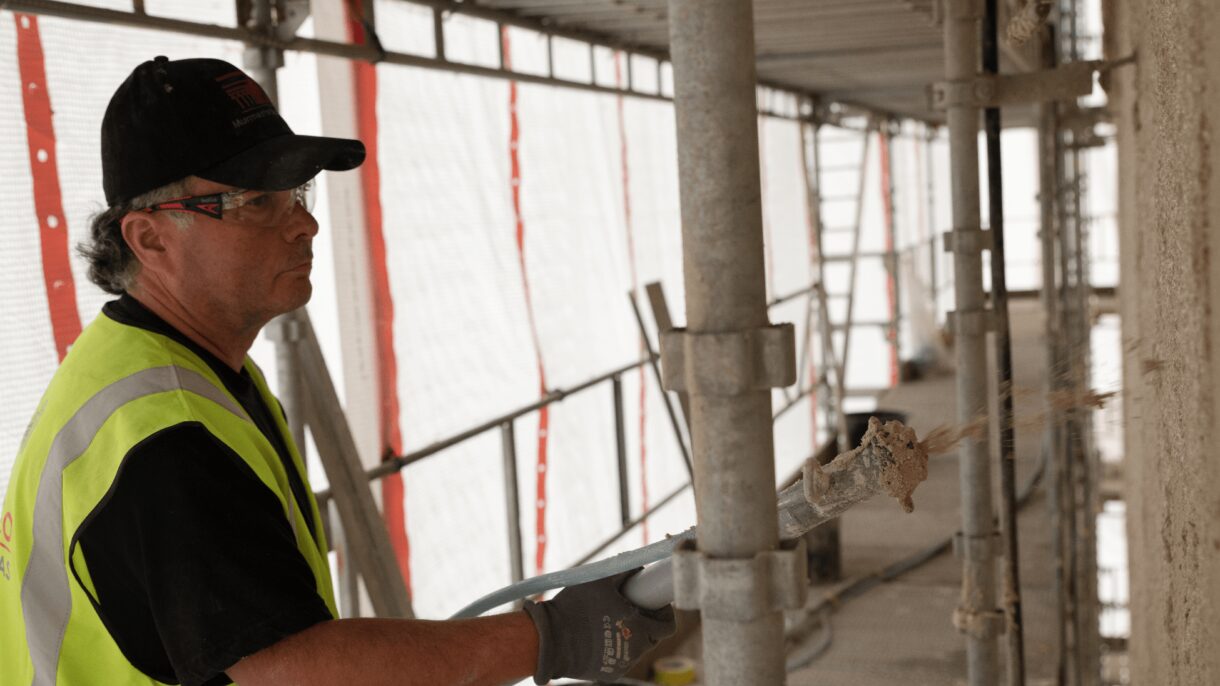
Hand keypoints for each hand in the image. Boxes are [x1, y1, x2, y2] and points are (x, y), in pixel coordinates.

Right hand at [522, 570, 675, 683]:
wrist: (549, 641)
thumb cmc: (574, 607)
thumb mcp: (599, 581)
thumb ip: (623, 571)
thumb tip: (639, 567)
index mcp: (638, 626)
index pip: (668, 625)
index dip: (665, 614)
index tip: (655, 605)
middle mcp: (635, 648)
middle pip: (655, 637)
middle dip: (649, 624)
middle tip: (634, 611)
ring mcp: (623, 664)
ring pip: (638, 649)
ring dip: (633, 637)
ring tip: (614, 624)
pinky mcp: (611, 674)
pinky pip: (622, 660)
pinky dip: (617, 650)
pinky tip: (601, 639)